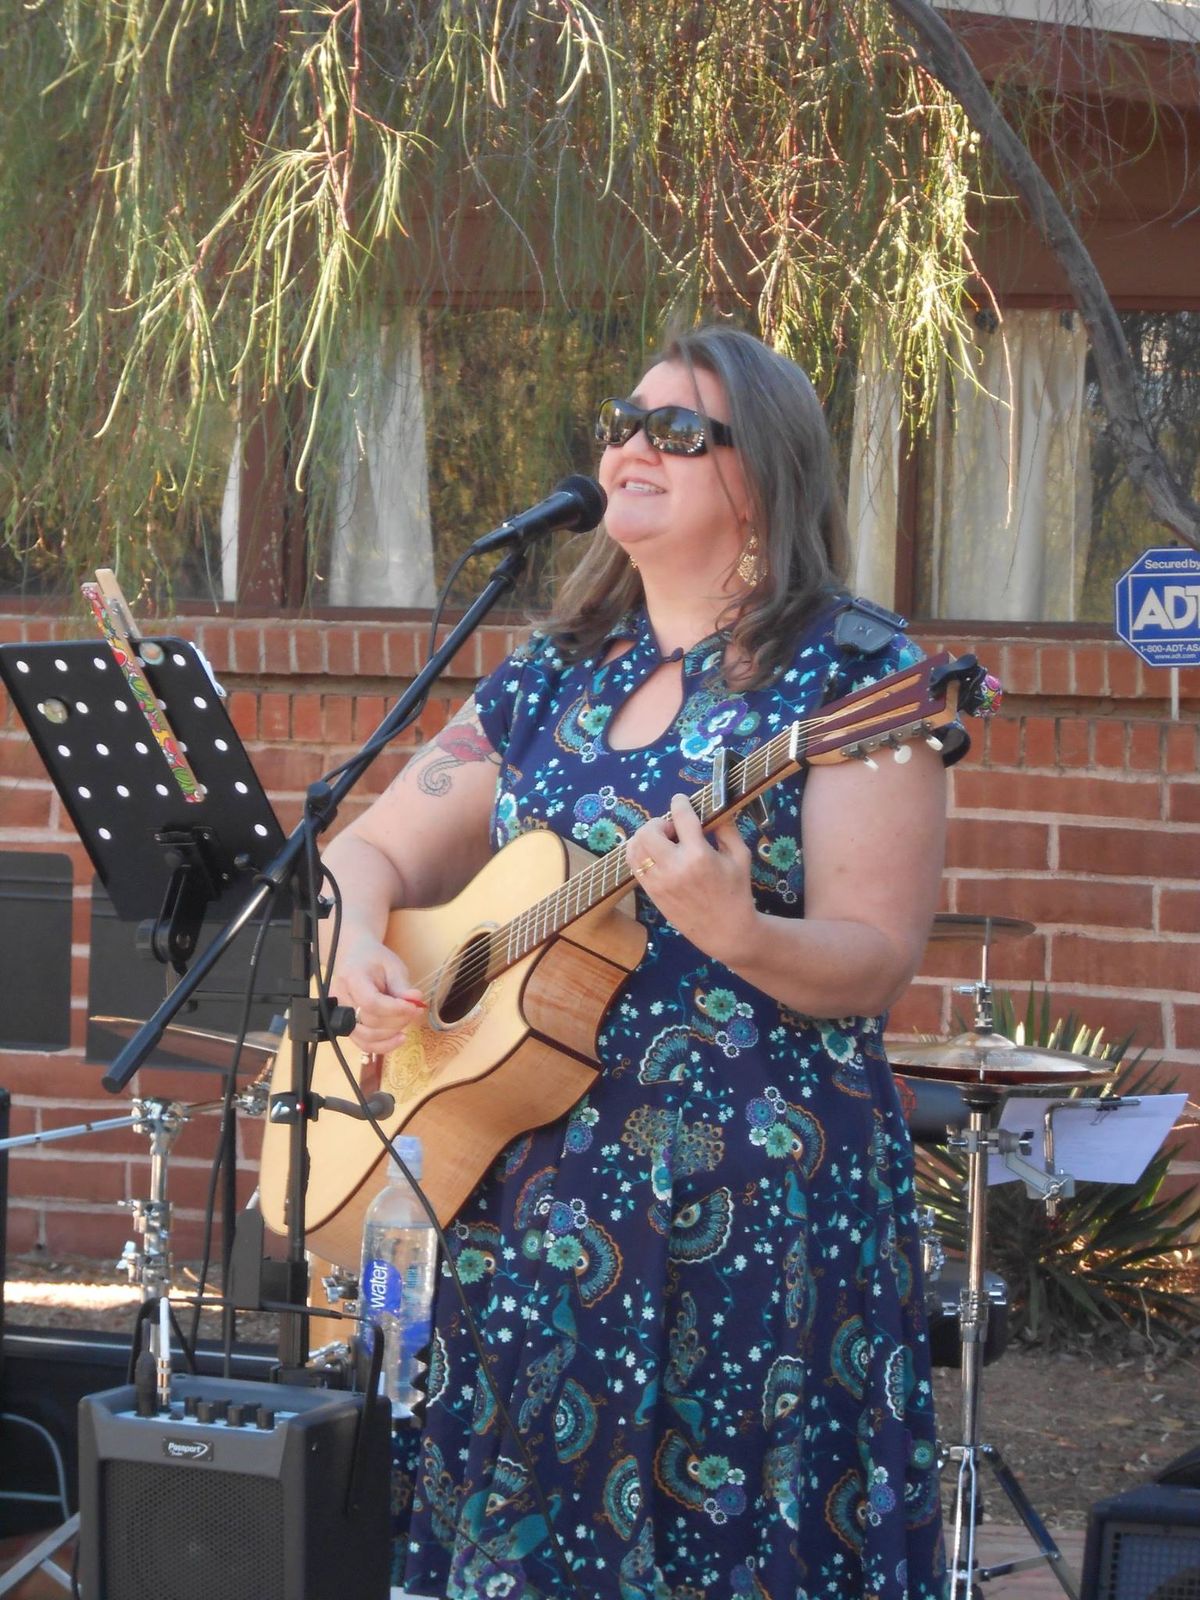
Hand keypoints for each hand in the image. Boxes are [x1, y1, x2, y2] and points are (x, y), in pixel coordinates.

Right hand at [330, 930, 426, 1054]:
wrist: (356, 959)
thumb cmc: (375, 960)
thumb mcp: (392, 966)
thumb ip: (402, 985)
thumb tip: (416, 1000)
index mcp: (351, 978)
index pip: (371, 1002)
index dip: (395, 1009)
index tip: (414, 1007)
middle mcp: (340, 998)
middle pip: (370, 1021)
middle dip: (398, 1020)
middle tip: (415, 1011)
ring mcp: (340, 1015)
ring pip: (366, 1037)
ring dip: (392, 1033)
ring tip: (407, 1019)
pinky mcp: (346, 1026)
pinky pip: (363, 1044)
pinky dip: (383, 1045)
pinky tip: (399, 1038)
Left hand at [626, 793, 757, 963]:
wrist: (726, 931)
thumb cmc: (736, 892)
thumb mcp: (740, 857)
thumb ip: (727, 829)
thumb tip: (714, 808)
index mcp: (699, 856)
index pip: (681, 817)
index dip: (679, 802)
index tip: (680, 800)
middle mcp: (675, 867)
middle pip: (649, 830)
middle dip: (658, 822)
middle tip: (672, 830)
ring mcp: (659, 881)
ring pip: (636, 846)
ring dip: (646, 836)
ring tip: (663, 842)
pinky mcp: (652, 892)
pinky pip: (634, 864)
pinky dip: (639, 852)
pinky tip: (655, 854)